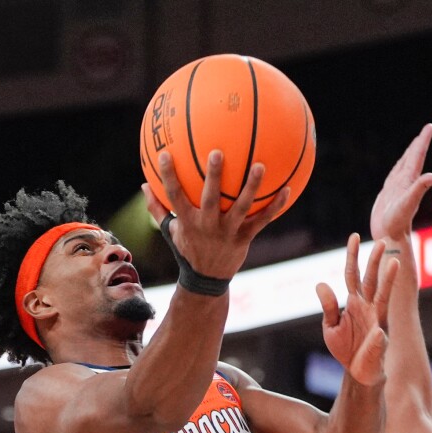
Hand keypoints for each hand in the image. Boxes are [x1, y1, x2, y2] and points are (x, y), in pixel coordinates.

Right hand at [142, 149, 288, 279]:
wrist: (207, 280)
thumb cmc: (189, 248)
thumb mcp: (171, 231)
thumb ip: (158, 208)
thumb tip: (144, 184)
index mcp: (188, 221)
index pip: (175, 196)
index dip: (169, 176)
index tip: (166, 153)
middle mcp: (208, 226)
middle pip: (210, 199)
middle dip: (213, 176)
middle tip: (217, 152)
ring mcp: (227, 232)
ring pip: (240, 207)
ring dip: (251, 187)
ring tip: (260, 166)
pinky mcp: (244, 238)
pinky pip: (262, 220)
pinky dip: (275, 207)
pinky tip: (287, 190)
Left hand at [315, 236, 398, 386]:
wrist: (358, 370)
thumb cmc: (345, 347)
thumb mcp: (330, 326)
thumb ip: (328, 306)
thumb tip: (320, 283)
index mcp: (354, 302)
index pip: (353, 274)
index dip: (352, 256)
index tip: (354, 236)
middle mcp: (368, 306)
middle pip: (371, 279)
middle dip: (375, 260)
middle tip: (381, 241)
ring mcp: (377, 319)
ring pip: (383, 295)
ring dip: (388, 279)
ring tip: (394, 263)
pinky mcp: (380, 338)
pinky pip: (379, 335)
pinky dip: (377, 335)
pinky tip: (376, 332)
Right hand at [369, 124, 431, 241]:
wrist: (390, 237)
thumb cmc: (398, 221)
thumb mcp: (409, 202)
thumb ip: (421, 187)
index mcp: (410, 180)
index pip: (417, 156)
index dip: (423, 141)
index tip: (430, 127)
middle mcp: (405, 183)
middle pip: (413, 159)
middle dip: (418, 144)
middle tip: (426, 131)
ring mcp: (397, 189)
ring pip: (403, 167)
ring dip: (408, 156)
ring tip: (413, 146)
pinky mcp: (388, 196)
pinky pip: (393, 178)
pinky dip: (397, 169)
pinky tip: (397, 170)